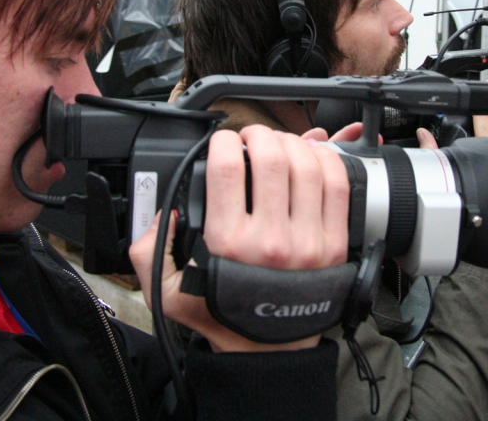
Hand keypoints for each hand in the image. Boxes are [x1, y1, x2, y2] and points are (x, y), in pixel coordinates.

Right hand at [129, 125, 349, 352]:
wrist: (267, 352)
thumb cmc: (222, 315)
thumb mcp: (166, 290)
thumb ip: (150, 247)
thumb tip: (167, 208)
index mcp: (227, 243)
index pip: (227, 168)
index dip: (223, 142)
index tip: (222, 143)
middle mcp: (270, 240)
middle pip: (271, 158)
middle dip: (258, 134)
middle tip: (251, 138)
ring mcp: (307, 241)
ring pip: (306, 165)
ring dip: (291, 143)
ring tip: (279, 145)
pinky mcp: (334, 245)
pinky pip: (337, 186)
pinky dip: (327, 160)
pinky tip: (312, 157)